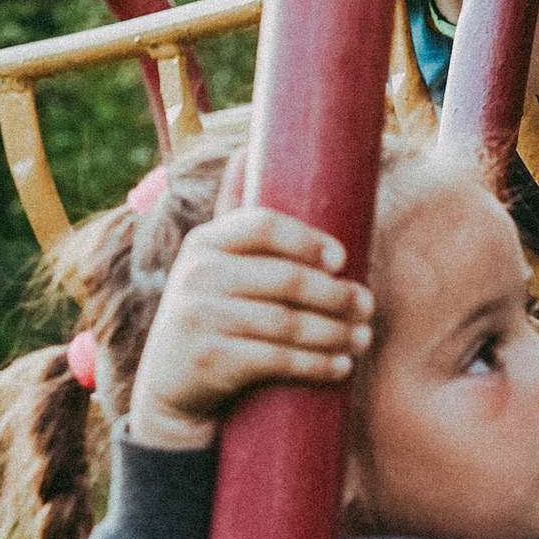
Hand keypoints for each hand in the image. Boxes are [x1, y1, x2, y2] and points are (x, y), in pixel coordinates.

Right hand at [128, 177, 374, 451]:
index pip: (261, 224)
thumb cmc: (213, 319)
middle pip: (286, 279)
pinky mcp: (207, 360)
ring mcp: (198, 318)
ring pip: (287, 322)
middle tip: (368, 306)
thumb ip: (239, 228)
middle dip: (337, 294)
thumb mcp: (216, 270)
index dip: (307, 239)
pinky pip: (276, 359)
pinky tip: (340, 366)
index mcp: (205, 243)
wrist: (170, 389)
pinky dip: (315, 364)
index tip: (342, 258)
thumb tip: (247, 150)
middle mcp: (196, 275)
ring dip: (335, 332)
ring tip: (362, 338)